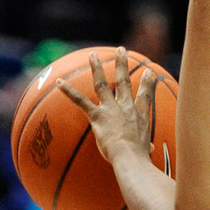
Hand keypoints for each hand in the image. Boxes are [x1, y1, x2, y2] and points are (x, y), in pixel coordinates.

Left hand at [57, 47, 154, 165]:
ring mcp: (111, 110)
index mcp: (140, 116)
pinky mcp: (98, 116)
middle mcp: (126, 108)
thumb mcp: (146, 150)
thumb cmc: (139, 158)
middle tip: (121, 51)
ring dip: (97, 68)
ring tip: (93, 55)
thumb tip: (150, 150)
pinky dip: (69, 92)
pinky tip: (59, 82)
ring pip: (102, 84)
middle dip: (122, 65)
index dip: (147, 83)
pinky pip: (81, 101)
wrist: (130, 158)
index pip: (145, 96)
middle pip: (124, 82)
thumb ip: (146, 147)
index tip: (149, 71)